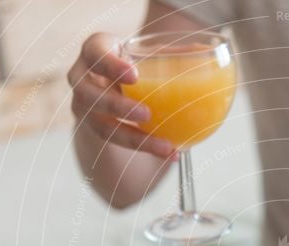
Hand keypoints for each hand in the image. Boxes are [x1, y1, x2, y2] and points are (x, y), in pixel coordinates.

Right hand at [68, 32, 174, 156]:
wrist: (122, 82)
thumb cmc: (136, 61)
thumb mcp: (148, 52)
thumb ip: (173, 54)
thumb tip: (205, 54)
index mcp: (95, 50)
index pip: (95, 52)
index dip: (110, 65)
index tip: (134, 76)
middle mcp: (83, 77)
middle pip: (88, 94)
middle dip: (117, 106)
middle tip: (146, 114)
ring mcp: (85, 105)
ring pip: (101, 125)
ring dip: (133, 137)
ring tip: (164, 146)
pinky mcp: (96, 127)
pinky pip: (116, 142)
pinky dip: (144, 148)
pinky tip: (169, 152)